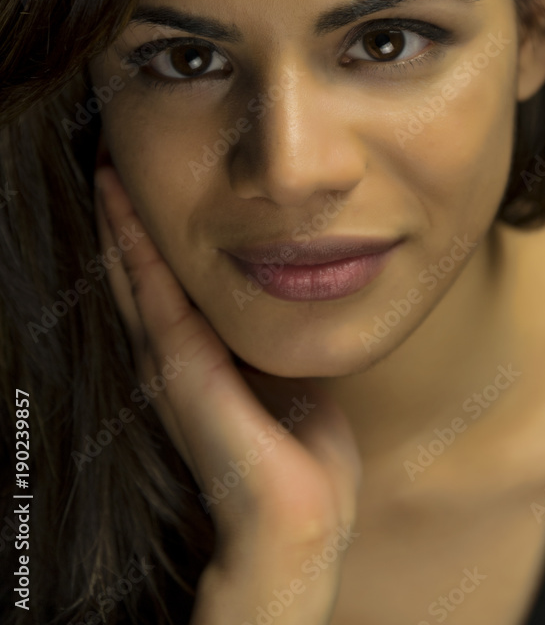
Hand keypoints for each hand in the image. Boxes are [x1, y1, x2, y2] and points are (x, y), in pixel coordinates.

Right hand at [93, 162, 362, 573]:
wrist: (299, 519)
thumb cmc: (301, 452)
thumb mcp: (288, 374)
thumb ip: (276, 338)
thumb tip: (300, 294)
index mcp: (199, 357)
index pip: (162, 284)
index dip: (147, 237)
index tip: (142, 184)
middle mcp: (174, 357)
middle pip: (138, 273)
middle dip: (124, 220)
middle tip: (111, 162)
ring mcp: (171, 364)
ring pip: (137, 277)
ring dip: (121, 225)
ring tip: (108, 173)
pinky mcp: (181, 371)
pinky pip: (155, 297)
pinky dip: (136, 253)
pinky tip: (126, 213)